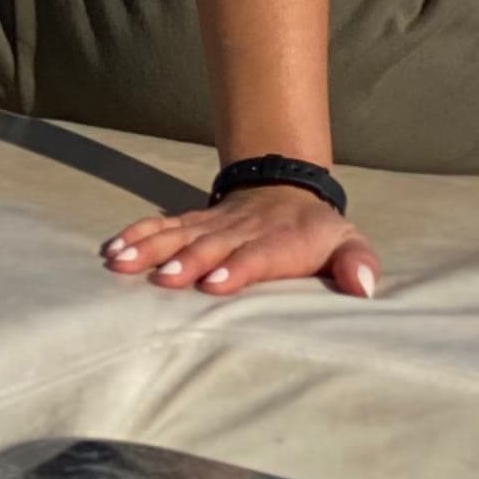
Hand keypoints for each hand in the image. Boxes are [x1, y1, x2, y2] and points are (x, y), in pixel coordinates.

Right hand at [102, 186, 379, 299]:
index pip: (258, 254)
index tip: (214, 283)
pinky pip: (162, 226)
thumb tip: (364, 287)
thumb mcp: (347, 243)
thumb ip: (357, 263)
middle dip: (188, 260)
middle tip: (166, 278)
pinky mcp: (193, 224)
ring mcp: (214, 225)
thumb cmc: (316, 233)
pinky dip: (138, 235)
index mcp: (281, 240)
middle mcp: (242, 230)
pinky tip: (113, 250)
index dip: (237, 267)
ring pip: (181, 233)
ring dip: (152, 247)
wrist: (287, 191)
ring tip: (123, 263)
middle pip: (213, 244)